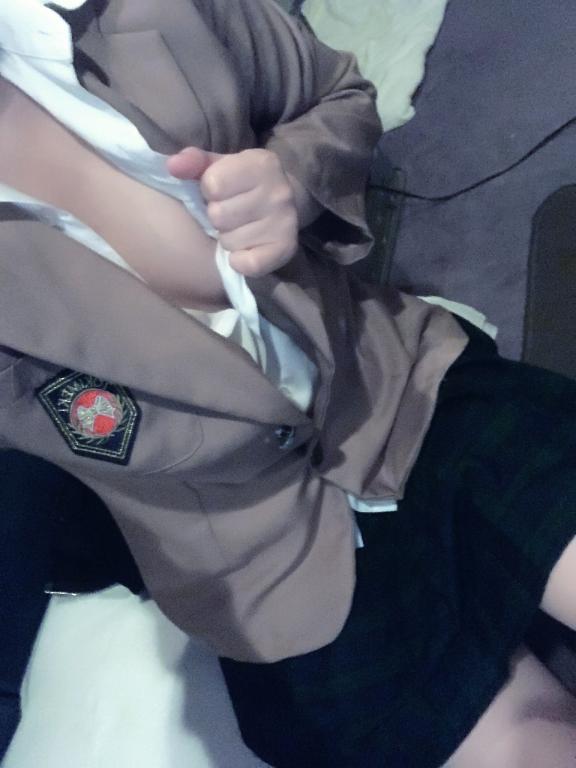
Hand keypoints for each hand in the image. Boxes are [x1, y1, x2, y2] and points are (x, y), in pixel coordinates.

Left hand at [167, 147, 298, 276]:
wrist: (286, 202)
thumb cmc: (243, 183)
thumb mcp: (220, 166)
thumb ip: (194, 162)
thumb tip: (173, 166)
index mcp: (262, 163)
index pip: (213, 184)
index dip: (210, 190)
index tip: (222, 191)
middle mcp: (279, 191)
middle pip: (219, 215)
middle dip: (218, 217)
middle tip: (232, 213)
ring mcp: (285, 222)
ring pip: (229, 241)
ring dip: (228, 238)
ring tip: (240, 229)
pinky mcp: (286, 250)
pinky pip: (248, 264)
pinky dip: (240, 261)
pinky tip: (246, 250)